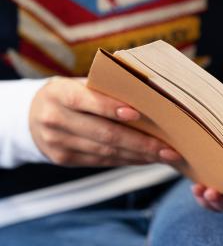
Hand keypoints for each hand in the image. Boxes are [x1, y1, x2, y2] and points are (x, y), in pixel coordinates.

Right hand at [29, 76, 181, 165]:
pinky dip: (128, 160)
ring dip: (140, 155)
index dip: (111, 108)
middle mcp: (55, 119)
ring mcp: (58, 142)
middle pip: (103, 133)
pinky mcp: (64, 159)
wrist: (31, 115)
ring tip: (166, 155)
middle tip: (168, 147)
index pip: (86, 100)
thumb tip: (150, 94)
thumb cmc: (71, 94)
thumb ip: (105, 87)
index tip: (137, 114)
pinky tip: (148, 159)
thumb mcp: (78, 83)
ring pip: (106, 152)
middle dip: (140, 142)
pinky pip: (102, 161)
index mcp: (59, 93)